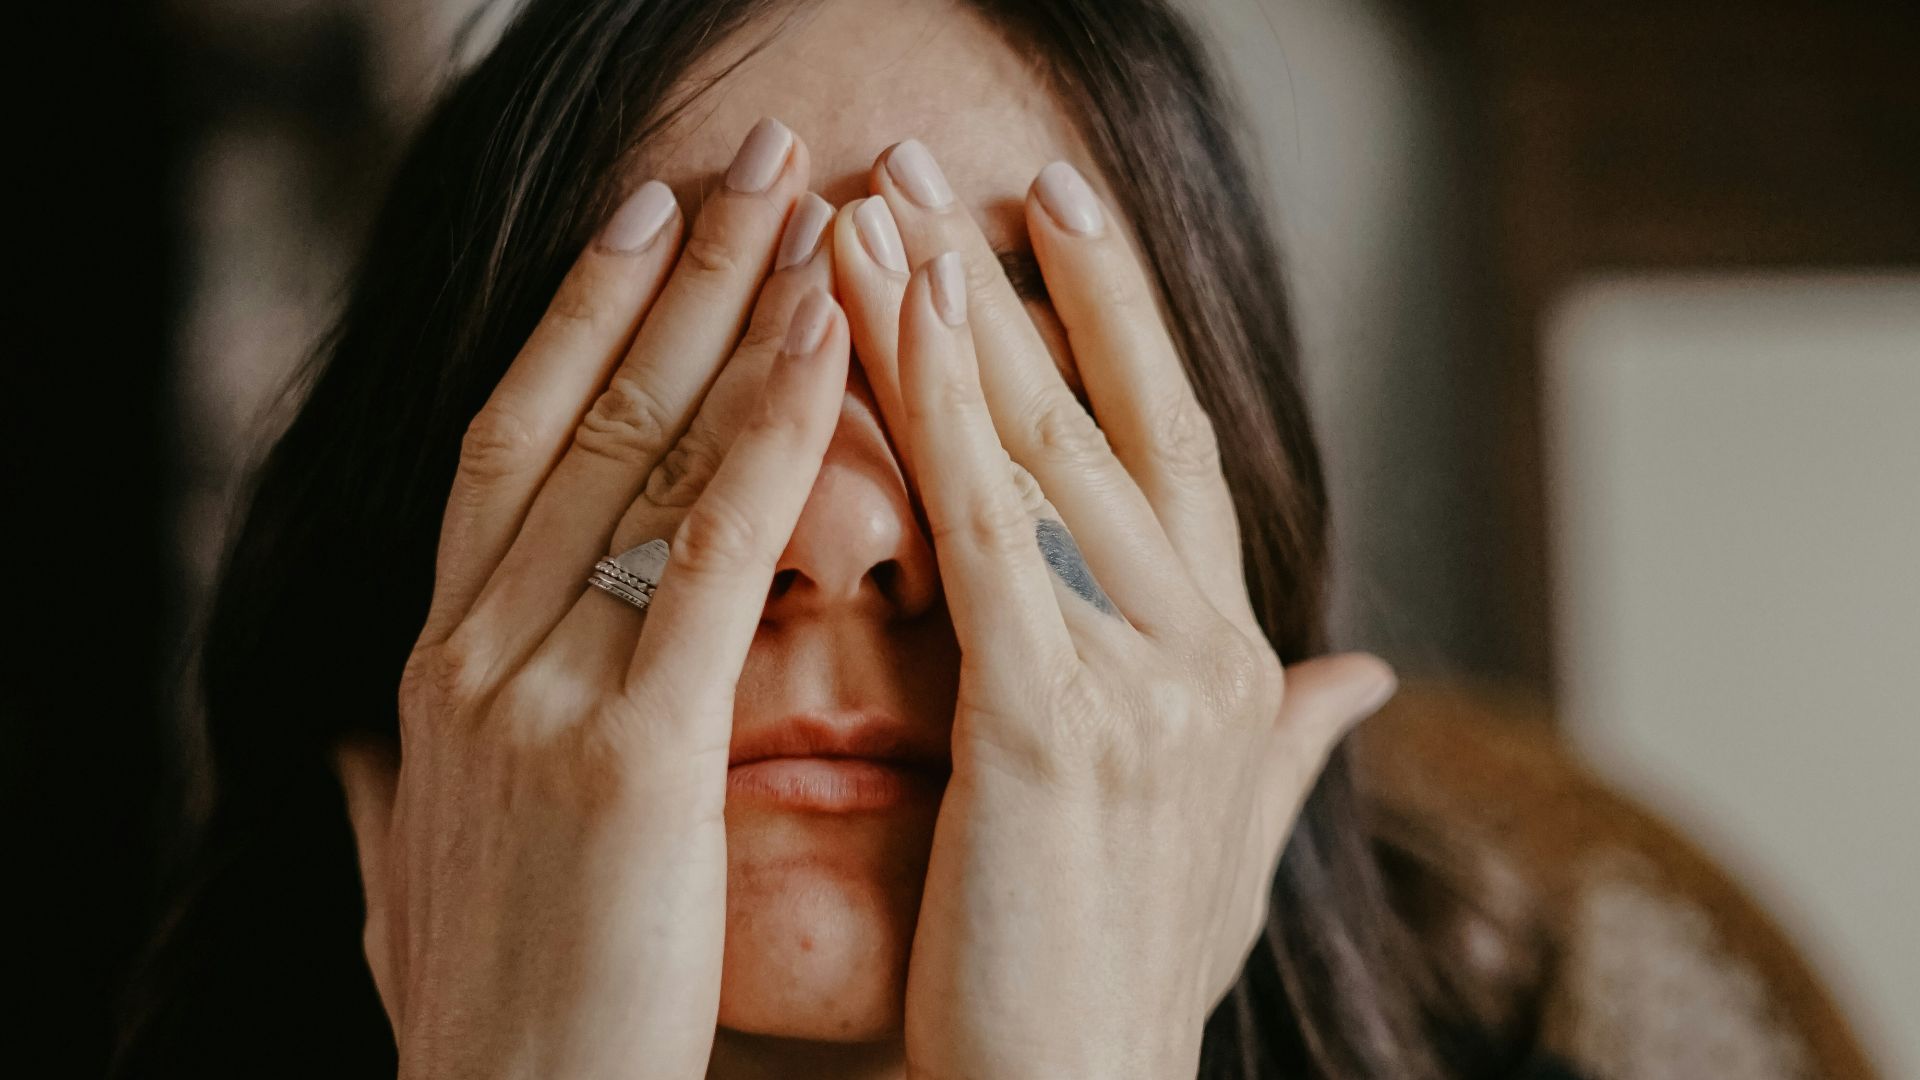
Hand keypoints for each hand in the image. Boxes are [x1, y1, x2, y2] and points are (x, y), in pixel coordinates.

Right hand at [331, 119, 846, 1079]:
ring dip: (731, 308)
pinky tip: (827, 337)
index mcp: (440, 674)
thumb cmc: (496, 1024)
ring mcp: (534, 694)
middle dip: (669, 268)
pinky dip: (769, 432)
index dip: (578, 321)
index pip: (512, 446)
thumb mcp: (410, 890)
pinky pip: (711, 554)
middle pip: (579, 412)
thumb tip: (364, 756)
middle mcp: (472, 655)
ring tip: (808, 196)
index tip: (643, 223)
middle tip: (743, 154)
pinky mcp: (625, 756)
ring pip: (641, 451)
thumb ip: (392, 800)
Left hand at [833, 142, 1398, 1077]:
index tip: (1056, 220)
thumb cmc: (1124, 982)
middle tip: (944, 164)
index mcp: (1235, 665)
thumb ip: (1293, 740)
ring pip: (1043, 451)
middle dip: (1024, 282)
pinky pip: (983, 531)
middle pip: (1109, 421)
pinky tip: (872, 317)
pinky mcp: (1053, 723)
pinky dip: (930, 410)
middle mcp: (1209, 651)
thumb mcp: (1228, 847)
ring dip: (958, 310)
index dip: (1117, 326)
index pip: (1172, 453)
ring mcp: (1142, 679)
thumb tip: (1366, 676)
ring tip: (885, 199)